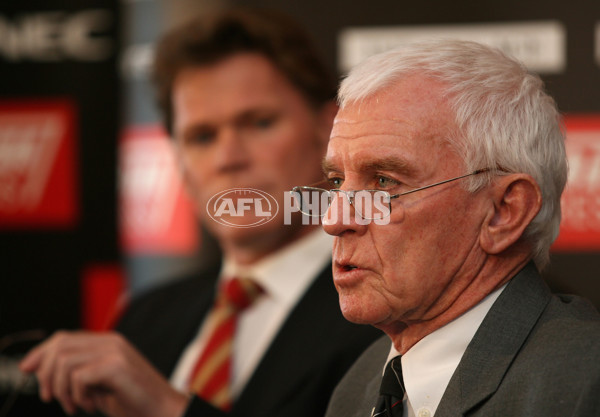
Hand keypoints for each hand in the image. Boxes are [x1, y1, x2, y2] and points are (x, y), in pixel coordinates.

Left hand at [19, 331, 188, 416]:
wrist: (162, 410)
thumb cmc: (132, 400)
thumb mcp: (99, 384)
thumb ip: (78, 372)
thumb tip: (40, 368)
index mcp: (106, 342)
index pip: (63, 337)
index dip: (40, 353)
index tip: (26, 370)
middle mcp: (110, 341)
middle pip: (60, 345)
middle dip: (46, 374)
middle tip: (51, 397)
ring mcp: (114, 352)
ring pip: (64, 361)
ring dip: (63, 390)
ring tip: (75, 406)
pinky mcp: (116, 366)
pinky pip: (79, 376)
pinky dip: (78, 396)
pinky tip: (92, 406)